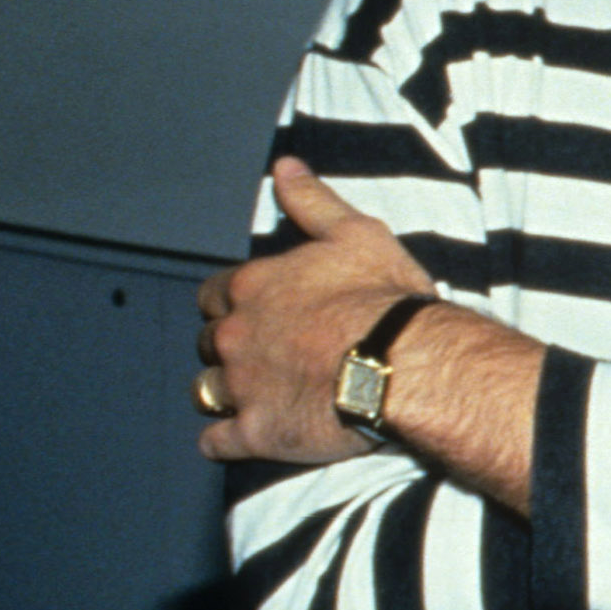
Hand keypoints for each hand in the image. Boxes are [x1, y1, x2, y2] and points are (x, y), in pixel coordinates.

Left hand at [196, 157, 436, 464]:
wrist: (404, 361)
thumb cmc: (385, 297)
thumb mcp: (356, 233)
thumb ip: (313, 201)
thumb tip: (285, 167)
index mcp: (253, 287)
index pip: (214, 294)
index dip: (232, 302)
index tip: (257, 310)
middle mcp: (237, 335)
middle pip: (208, 342)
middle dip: (229, 346)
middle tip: (266, 353)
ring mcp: (242, 386)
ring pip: (206, 390)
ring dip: (224, 391)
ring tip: (255, 394)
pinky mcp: (257, 432)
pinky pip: (218, 442)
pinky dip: (225, 440)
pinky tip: (242, 436)